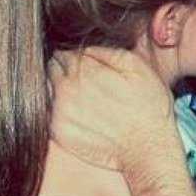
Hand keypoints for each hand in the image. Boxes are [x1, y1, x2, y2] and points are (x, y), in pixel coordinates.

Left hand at [49, 47, 176, 170]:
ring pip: (47, 89)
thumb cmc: (147, 105)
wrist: (146, 148)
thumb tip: (86, 46)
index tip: (89, 63)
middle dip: (65, 69)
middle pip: (51, 68)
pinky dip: (59, 107)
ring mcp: (58, 112)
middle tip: (87, 78)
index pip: (64, 52)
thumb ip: (108, 52)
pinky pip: (48, 111)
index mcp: (84, 70)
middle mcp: (65, 89)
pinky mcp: (57, 132)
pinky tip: (81, 112)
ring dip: (59, 88)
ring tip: (84, 96)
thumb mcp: (138, 67)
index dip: (77, 55)